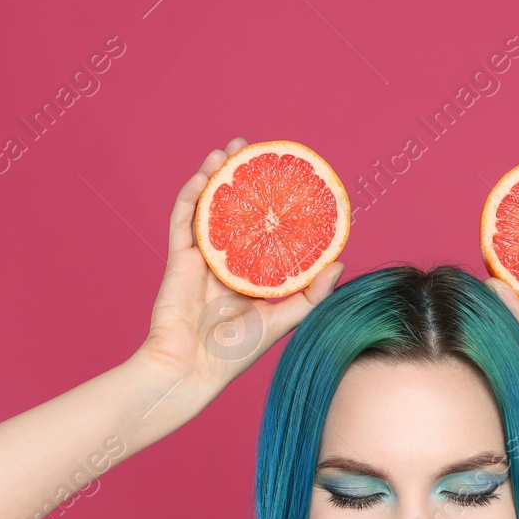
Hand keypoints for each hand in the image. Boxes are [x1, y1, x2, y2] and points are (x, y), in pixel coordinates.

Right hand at [129, 137, 345, 402]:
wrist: (192, 369)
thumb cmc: (236, 351)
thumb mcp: (284, 319)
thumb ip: (310, 293)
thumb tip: (339, 262)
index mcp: (249, 276)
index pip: (262, 229)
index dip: (270, 203)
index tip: (284, 177)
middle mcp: (225, 262)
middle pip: (233, 210)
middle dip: (241, 177)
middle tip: (253, 149)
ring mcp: (200, 258)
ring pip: (207, 208)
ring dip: (215, 176)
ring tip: (229, 149)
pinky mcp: (178, 259)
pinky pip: (183, 220)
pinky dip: (192, 195)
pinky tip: (205, 174)